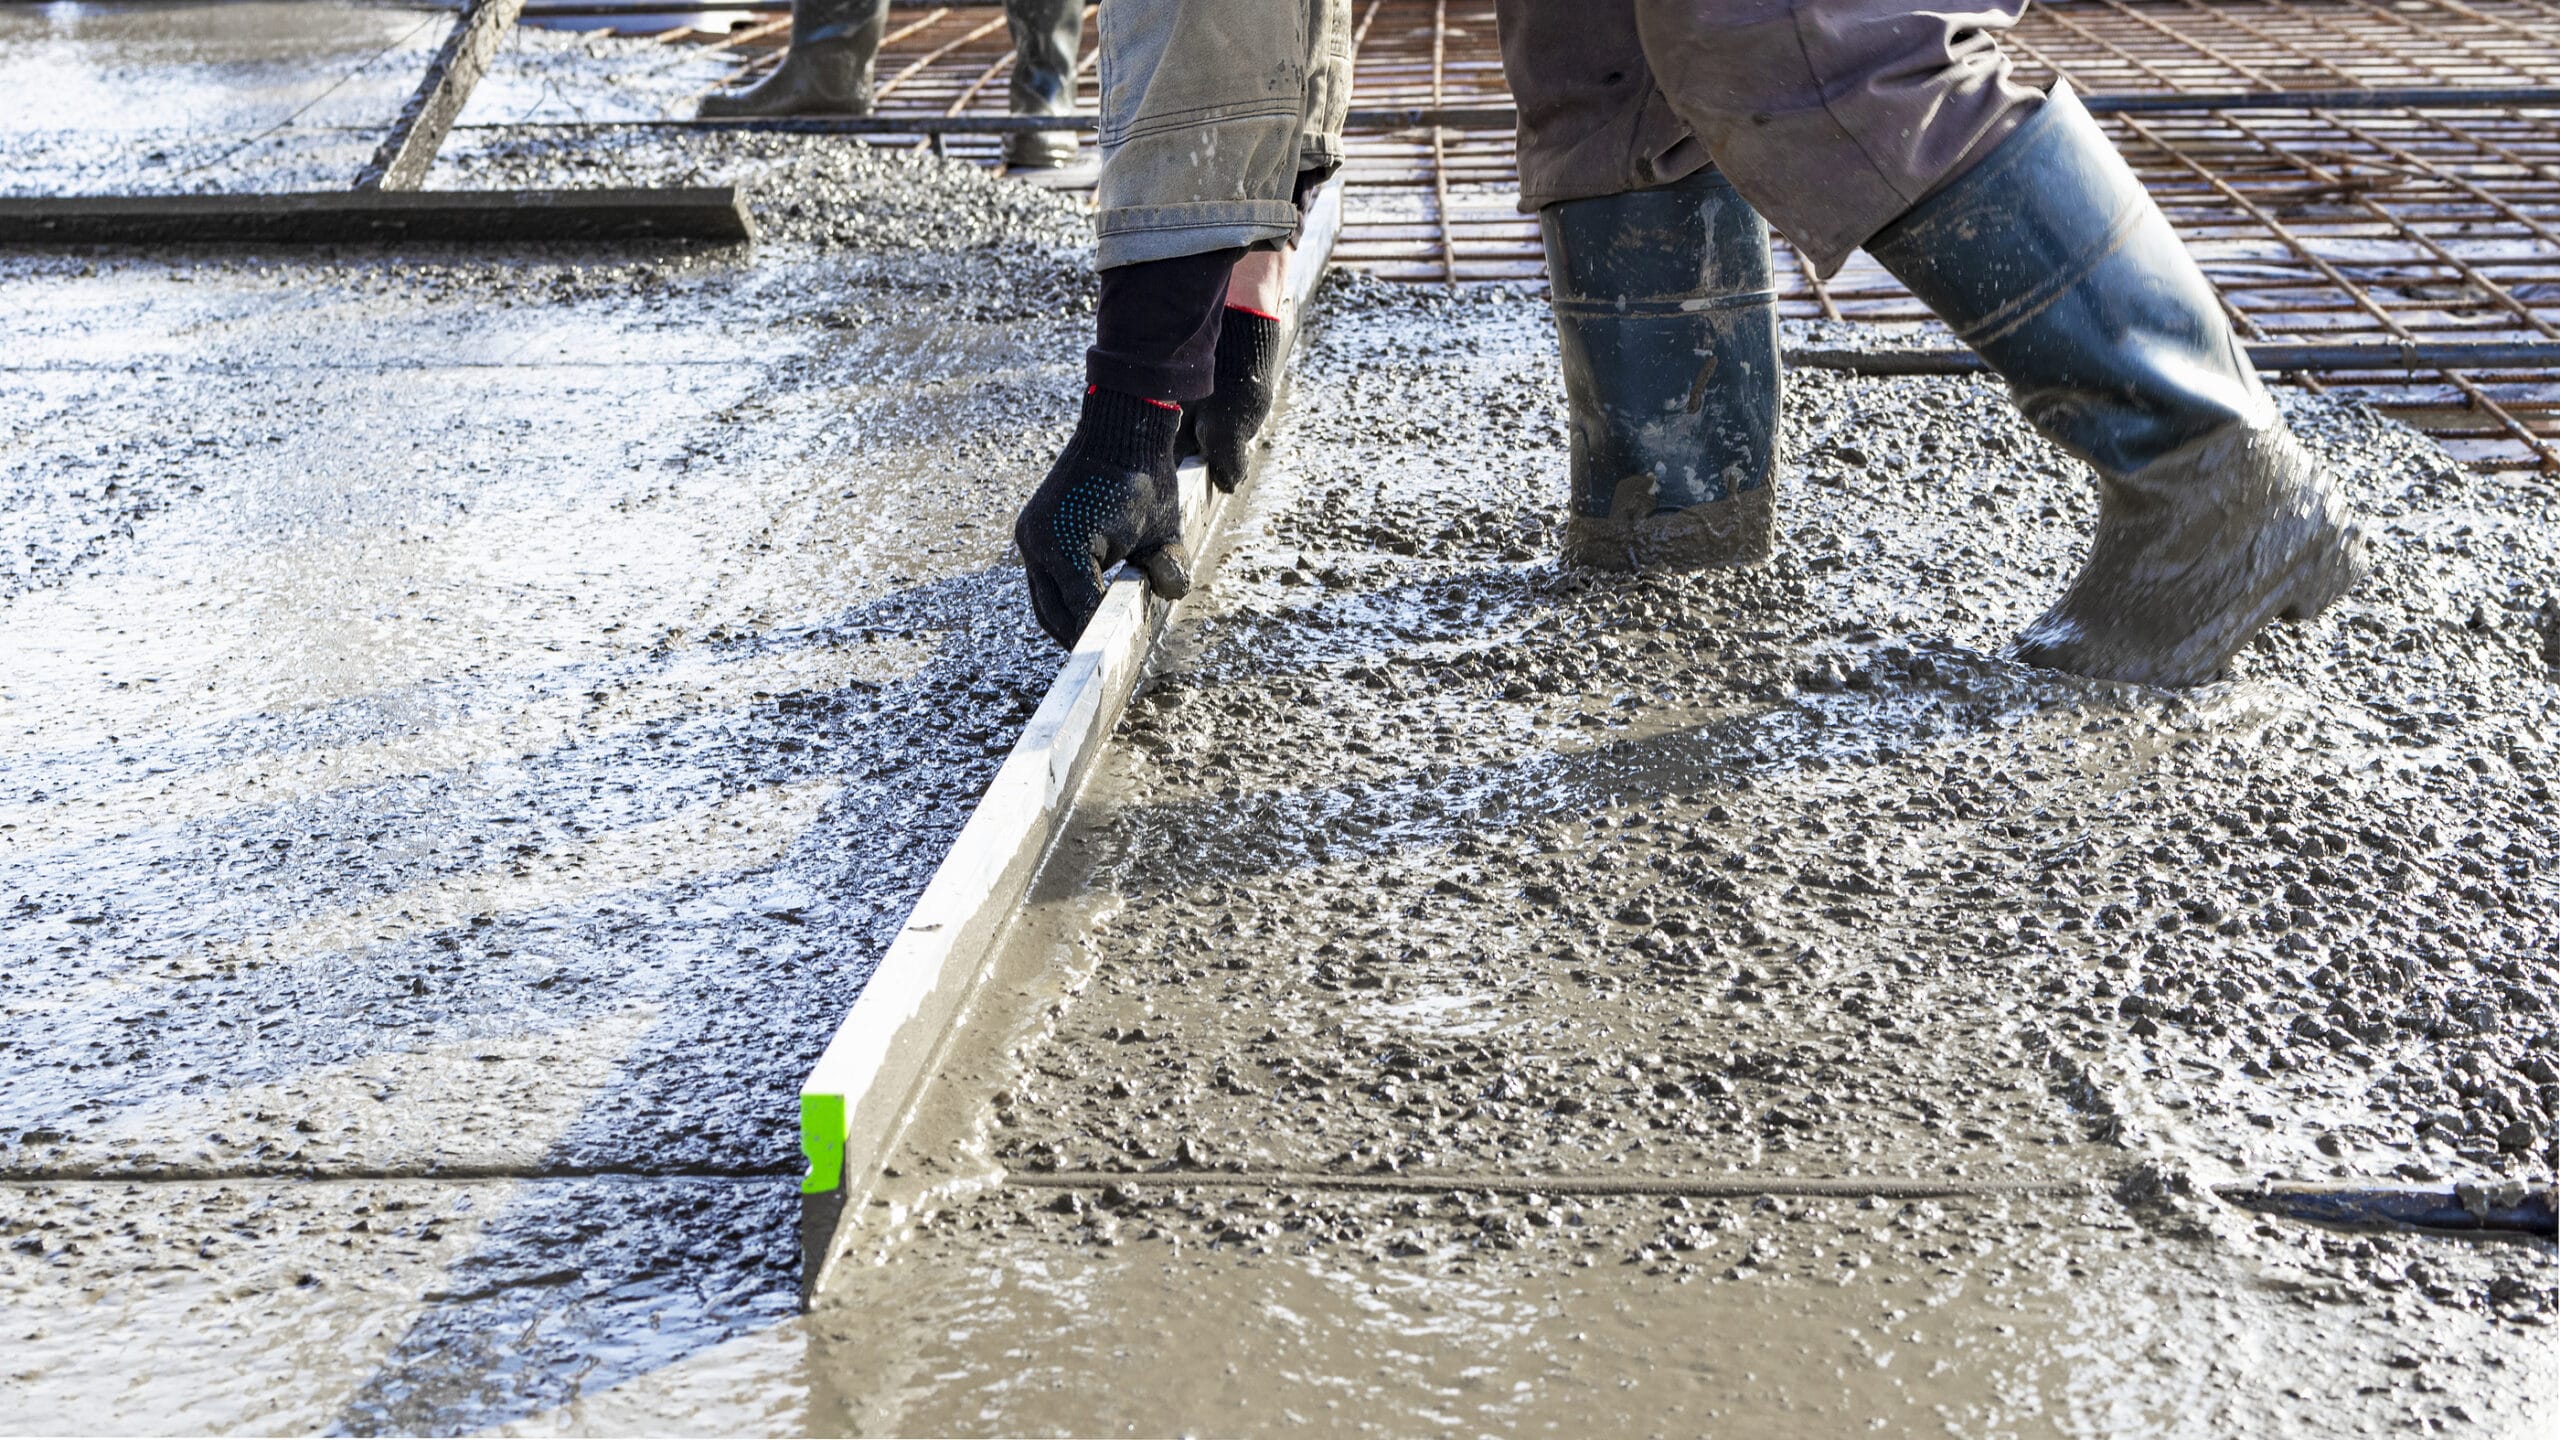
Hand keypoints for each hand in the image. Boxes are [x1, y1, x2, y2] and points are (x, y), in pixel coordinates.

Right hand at [1014, 389, 1192, 645]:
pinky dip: (1060, 595)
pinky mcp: (1031, 528)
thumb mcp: (1164, 530)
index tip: (1112, 657)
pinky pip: (1042, 577)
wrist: (1119, 426)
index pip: (1081, 609)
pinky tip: (1082, 606)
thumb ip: (1166, 566)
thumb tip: (1168, 594)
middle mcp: (1039, 542)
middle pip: (1052, 613)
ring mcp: (1030, 534)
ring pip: (1041, 599)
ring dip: (1064, 620)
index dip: (1096, 637)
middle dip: (1076, 637)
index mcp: (1069, 545)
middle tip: (1100, 658)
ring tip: (1090, 639)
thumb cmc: (1146, 476)